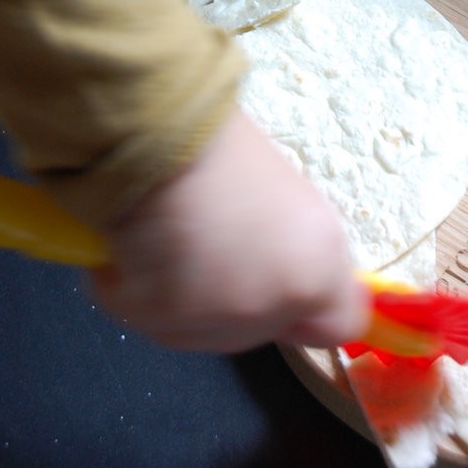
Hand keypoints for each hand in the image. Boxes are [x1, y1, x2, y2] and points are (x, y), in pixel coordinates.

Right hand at [91, 108, 368, 352]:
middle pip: (260, 329)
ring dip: (179, 299)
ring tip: (168, 238)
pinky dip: (129, 286)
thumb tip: (281, 267)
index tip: (286, 292)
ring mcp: (221, 319)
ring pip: (199, 331)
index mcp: (320, 263)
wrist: (163, 136)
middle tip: (211, 246)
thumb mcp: (284, 198)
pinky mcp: (164, 320)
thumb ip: (292, 247)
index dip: (309, 312)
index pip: (339, 324)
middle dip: (234, 299)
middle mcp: (278, 302)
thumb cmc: (221, 149)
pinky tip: (134, 243)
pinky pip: (142, 314)